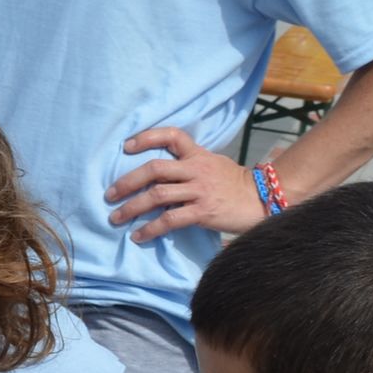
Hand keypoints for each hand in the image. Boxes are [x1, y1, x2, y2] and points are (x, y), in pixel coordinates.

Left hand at [106, 127, 268, 240]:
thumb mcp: (213, 164)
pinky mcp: (203, 211)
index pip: (172, 135)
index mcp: (198, 155)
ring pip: (157, 195)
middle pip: (155, 169)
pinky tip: (138, 236)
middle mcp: (196, 169)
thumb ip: (189, 164)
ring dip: (131, 208)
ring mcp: (199, 190)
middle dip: (127, 182)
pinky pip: (169, 219)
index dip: (148, 137)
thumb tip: (159, 174)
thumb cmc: (234, 184)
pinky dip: (150, 229)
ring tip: (115, 218)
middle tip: (109, 194)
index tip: (127, 146)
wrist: (263, 199)